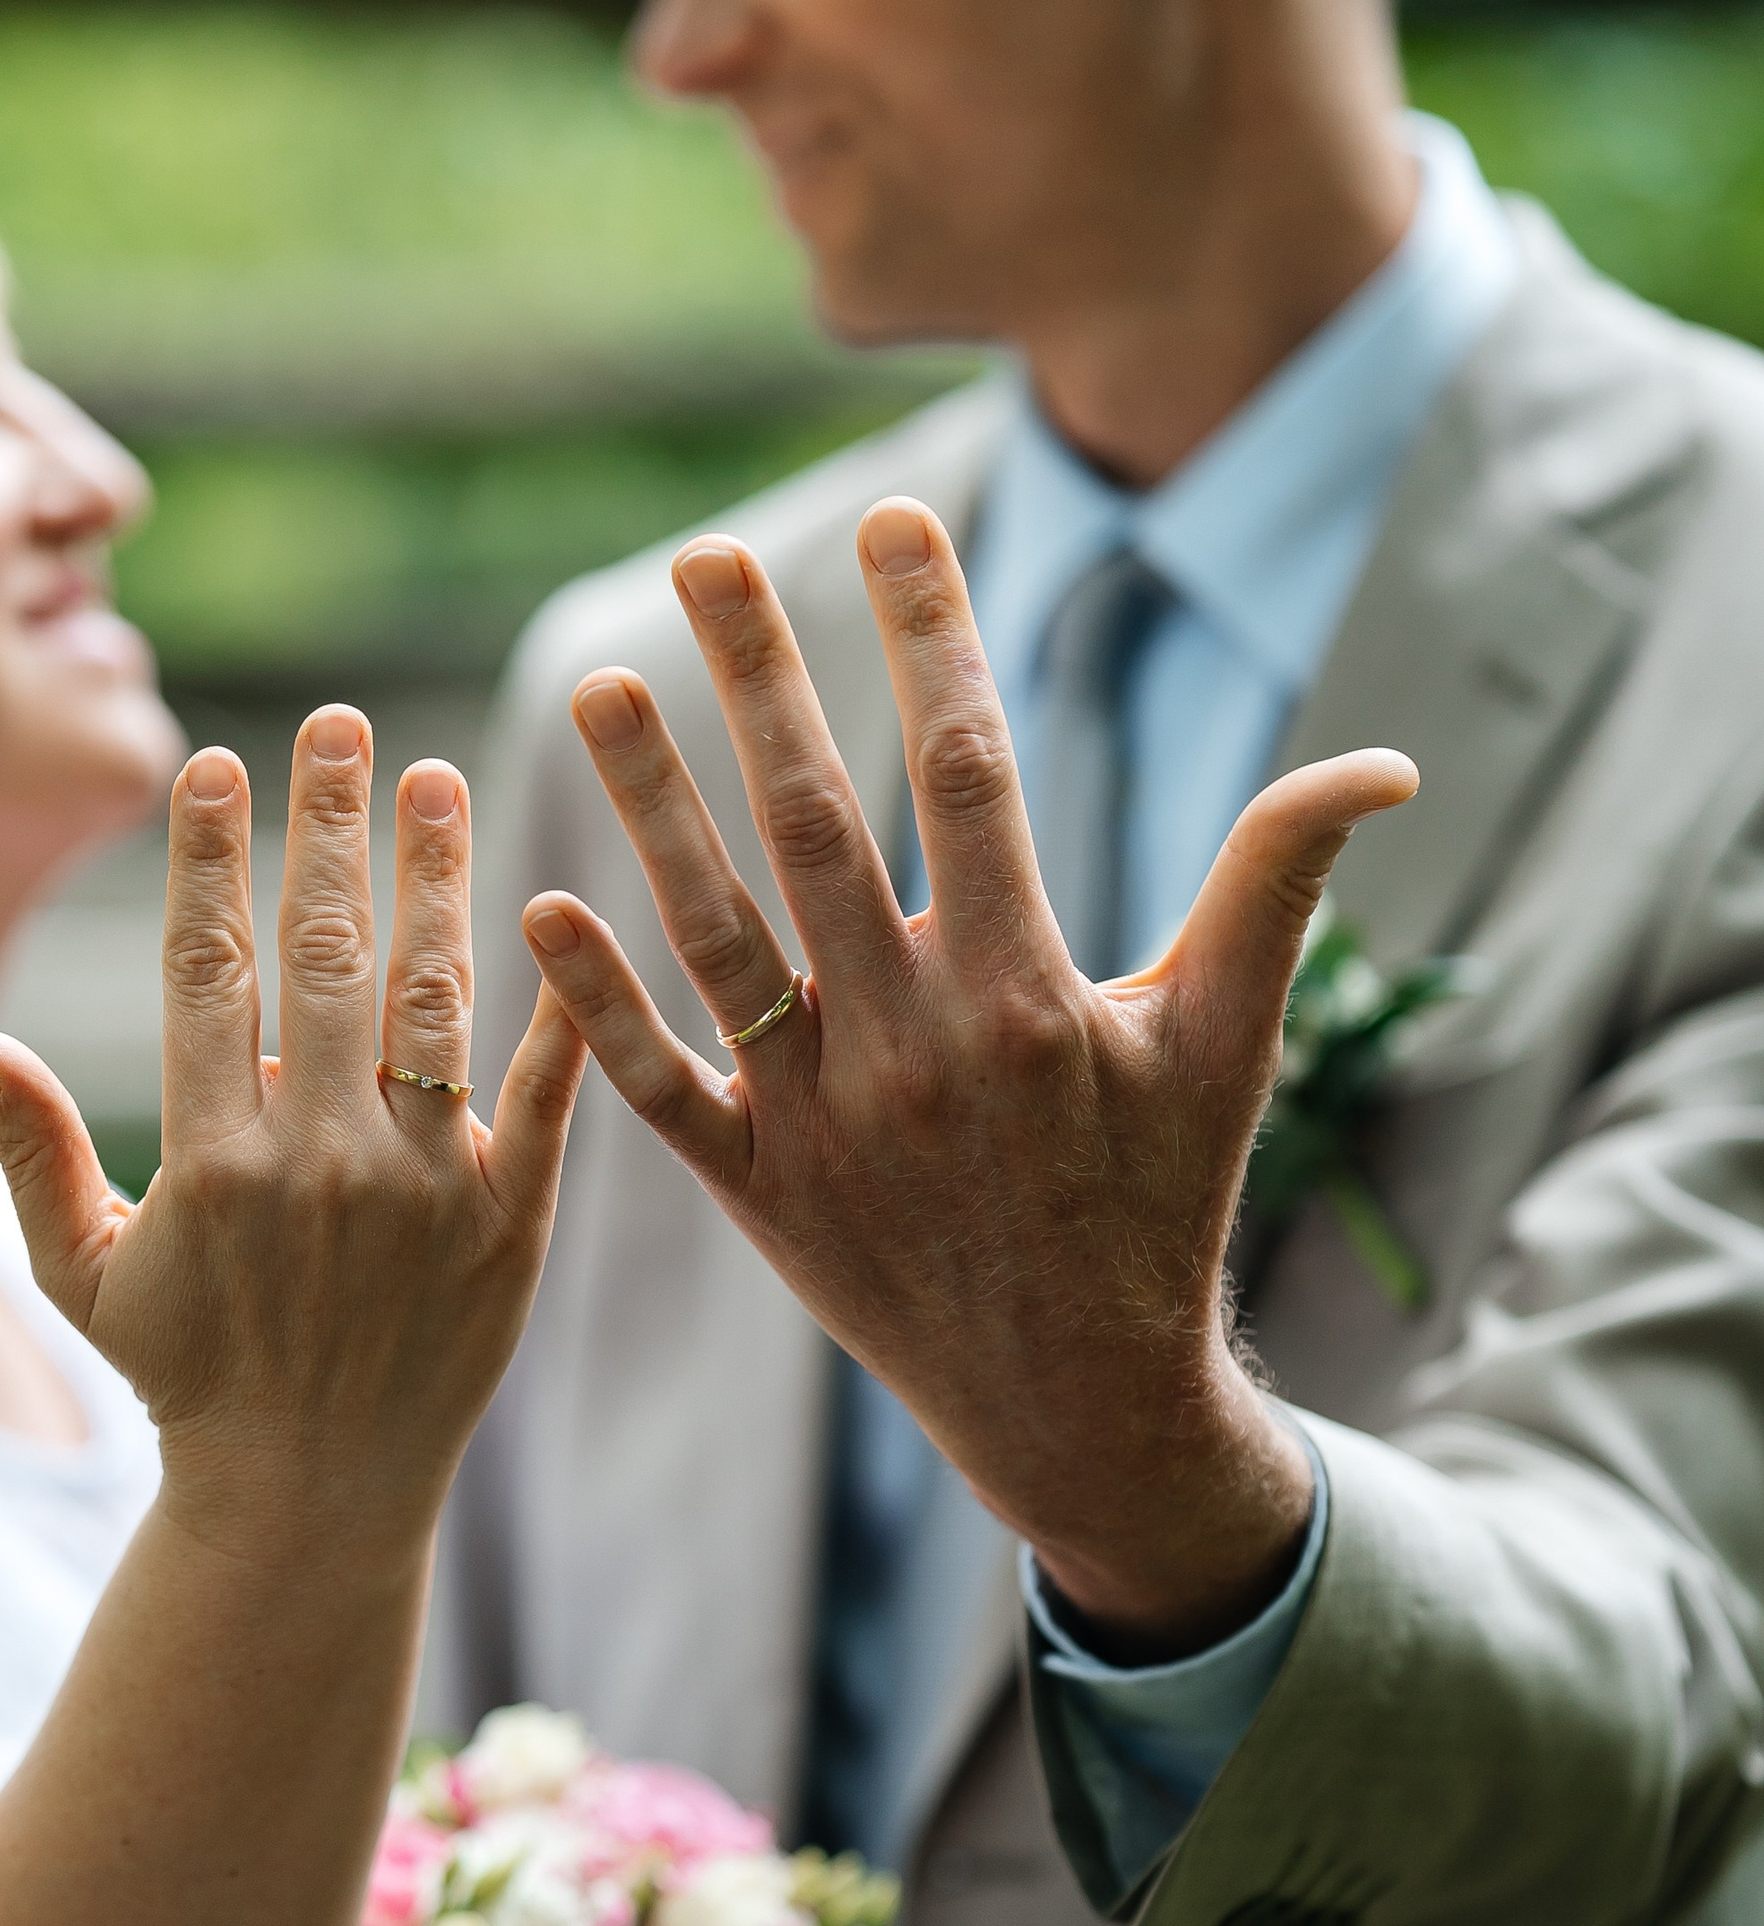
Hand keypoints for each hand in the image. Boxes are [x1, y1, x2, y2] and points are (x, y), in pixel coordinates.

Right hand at [0, 710, 585, 1569]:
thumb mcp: (84, 1277)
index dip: (211, 858)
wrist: (311, 1502)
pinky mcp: (511, 1225)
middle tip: (340, 722)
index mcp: (212, 1165)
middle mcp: (322, 1166)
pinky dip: (556, 1006)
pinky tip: (559, 908)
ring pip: (435, 1002)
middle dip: (328, 827)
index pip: (209, 972)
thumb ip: (34, 1155)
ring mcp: (426, 1193)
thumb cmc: (185, 1378)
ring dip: (435, 879)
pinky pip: (541, 1094)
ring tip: (436, 779)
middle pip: (324, 958)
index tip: (216, 762)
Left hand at [519, 505, 1416, 1654]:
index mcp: (1030, 997)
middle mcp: (917, 1049)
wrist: (1080, 1404)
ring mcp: (826, 1122)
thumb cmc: (1158, 1203)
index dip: (930, 639)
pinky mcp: (759, 1192)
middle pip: (818, 830)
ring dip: (653, 808)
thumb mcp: (1229, 1047)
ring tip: (600, 683)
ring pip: (720, 936)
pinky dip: (600, 1007)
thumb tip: (1382, 762)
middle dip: (761, 683)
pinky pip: (662, 1086)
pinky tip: (542, 906)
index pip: (970, 776)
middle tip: (706, 556)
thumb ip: (1276, 889)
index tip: (892, 521)